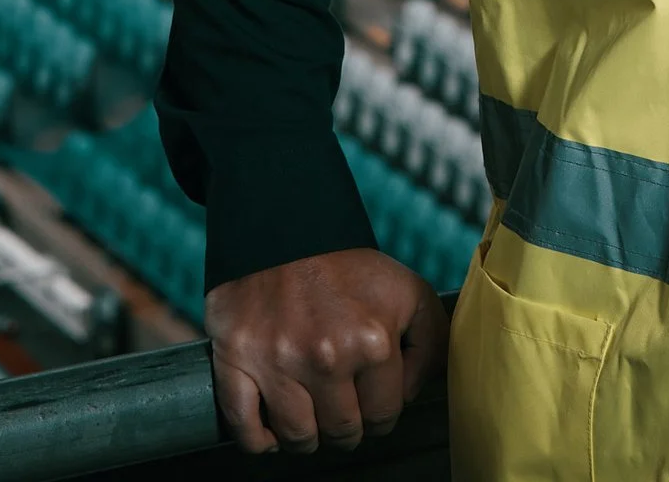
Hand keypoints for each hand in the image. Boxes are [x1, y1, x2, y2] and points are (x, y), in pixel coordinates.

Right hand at [206, 248, 448, 455]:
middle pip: (342, 433)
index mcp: (372, 342)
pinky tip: (271, 431)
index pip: (384, 416)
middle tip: (340, 407)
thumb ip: (432, 343)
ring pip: (298, 438)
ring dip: (306, 436)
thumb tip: (413, 394)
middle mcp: (325, 358)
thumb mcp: (408, 291)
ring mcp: (277, 362)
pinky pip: (246, 428)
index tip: (369, 400)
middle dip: (346, 427)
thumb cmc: (345, 266)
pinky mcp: (236, 359)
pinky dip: (259, 440)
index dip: (379, 412)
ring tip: (309, 416)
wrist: (282, 227)